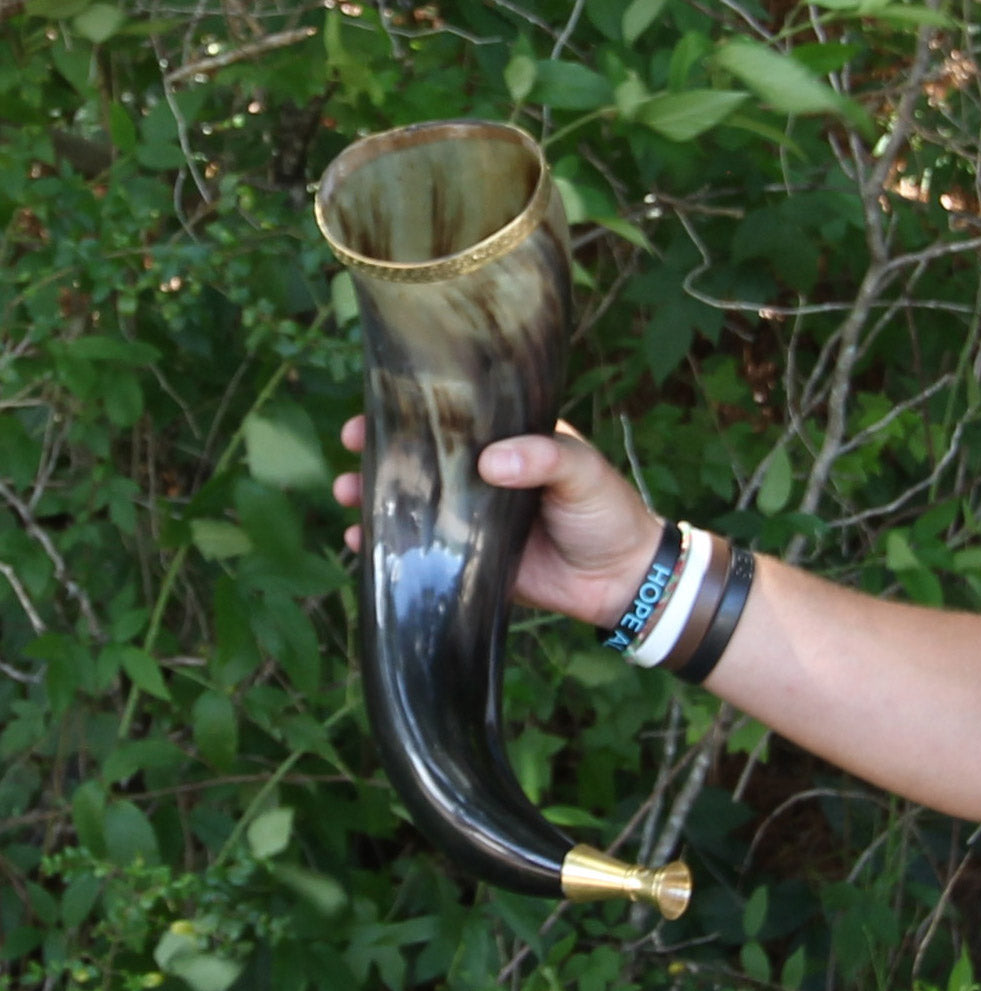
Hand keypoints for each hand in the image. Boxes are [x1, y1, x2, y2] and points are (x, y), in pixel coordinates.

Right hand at [333, 415, 661, 628]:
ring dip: (376, 499)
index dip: (412, 411)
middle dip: (380, 452)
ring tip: (345, 497)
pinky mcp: (469, 562)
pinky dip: (392, 549)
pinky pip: (424, 552)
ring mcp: (472, 520)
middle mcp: (482, 477)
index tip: (376, 408)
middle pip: (422, 459)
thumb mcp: (583, 471)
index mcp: (508, 442)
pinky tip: (362, 545)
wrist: (622, 580)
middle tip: (350, 447)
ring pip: (414, 504)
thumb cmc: (608, 511)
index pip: (453, 419)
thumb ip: (544, 459)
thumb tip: (489, 462)